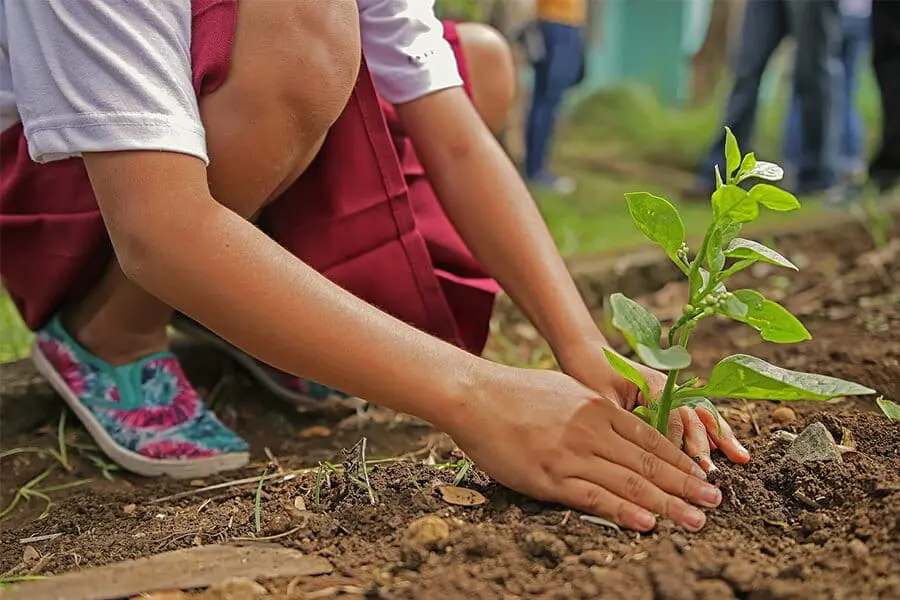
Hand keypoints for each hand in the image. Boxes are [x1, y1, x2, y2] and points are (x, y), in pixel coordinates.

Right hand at [446, 365, 722, 531]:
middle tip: (714, 502)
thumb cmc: (516, 392)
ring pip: (629, 483)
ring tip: (695, 519)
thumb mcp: (565, 391)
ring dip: (667, 504)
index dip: (681, 460)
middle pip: (649, 463)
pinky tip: (648, 523)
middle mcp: (592, 431)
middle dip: (686, 485)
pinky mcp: (549, 476)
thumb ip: (594, 410)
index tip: (702, 476)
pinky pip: (594, 497)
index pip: (650, 439)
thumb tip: (618, 424)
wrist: (475, 395)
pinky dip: (624, 512)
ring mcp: (572, 454)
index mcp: (598, 408)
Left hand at [556, 338, 749, 471]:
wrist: (587, 354)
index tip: (680, 469)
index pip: (672, 418)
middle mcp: (668, 387)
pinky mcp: (669, 400)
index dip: (677, 444)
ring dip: (720, 438)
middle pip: (693, 417)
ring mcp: (672, 393)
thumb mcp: (601, 400)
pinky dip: (712, 432)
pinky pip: (695, 417)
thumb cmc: (590, 375)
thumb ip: (622, 421)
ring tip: (741, 458)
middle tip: (711, 473)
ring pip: (701, 416)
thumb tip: (636, 452)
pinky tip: (728, 448)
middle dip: (704, 446)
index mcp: (653, 384)